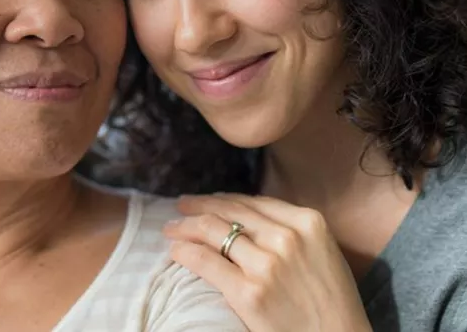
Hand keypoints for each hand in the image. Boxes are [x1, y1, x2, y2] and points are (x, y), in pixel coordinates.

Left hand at [163, 194, 371, 331]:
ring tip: (172, 229)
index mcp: (308, 222)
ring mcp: (266, 264)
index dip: (223, 199)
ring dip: (185, 227)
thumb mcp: (321, 251)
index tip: (207, 201)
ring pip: (212, 231)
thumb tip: (246, 217)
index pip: (253, 202)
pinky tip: (176, 251)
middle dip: (199, 207)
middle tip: (181, 207)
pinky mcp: (248, 292)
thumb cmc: (331, 302)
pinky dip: (185, 252)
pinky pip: (205, 261)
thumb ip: (290, 230)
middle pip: (229, 211)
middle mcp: (287, 237)